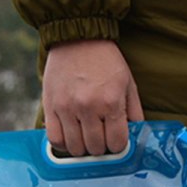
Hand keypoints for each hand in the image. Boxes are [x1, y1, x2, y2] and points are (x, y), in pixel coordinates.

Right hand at [42, 40, 143, 155]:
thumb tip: (136, 135)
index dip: (118, 146)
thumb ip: (134, 112)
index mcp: (111, 102)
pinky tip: (70, 137)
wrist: (77, 37)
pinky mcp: (50, 106)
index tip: (116, 141)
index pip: (117, 143)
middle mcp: (89, 107)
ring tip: (86, 138)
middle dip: (102, 148)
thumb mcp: (128, 84)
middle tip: (101, 138)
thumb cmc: (106, 61)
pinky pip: (54, 139)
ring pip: (76, 148)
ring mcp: (67, 108)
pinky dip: (63, 144)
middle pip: (96, 148)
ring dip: (83, 148)